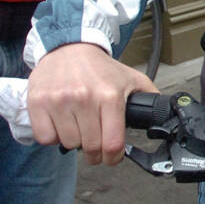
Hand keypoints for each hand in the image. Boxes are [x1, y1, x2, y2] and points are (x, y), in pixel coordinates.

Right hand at [27, 43, 157, 165]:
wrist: (68, 46)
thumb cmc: (99, 67)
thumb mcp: (130, 77)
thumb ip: (150, 95)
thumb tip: (166, 112)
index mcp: (109, 95)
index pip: (112, 144)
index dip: (113, 158)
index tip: (112, 157)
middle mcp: (84, 98)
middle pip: (91, 148)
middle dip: (95, 153)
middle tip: (95, 147)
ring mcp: (59, 101)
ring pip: (69, 144)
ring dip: (75, 143)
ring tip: (78, 129)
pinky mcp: (38, 102)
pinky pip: (46, 138)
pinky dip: (53, 137)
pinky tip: (60, 125)